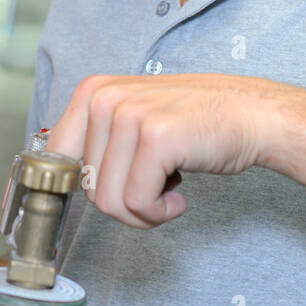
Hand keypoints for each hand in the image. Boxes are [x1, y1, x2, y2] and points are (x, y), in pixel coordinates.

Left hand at [44, 73, 284, 229]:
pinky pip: (138, 203)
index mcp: (92, 92)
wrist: (251, 115)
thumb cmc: (195, 123)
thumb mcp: (133, 118)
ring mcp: (128, 116)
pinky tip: (179, 196)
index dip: (73, 189)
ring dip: (143, 211)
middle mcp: (104, 98)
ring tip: (169, 189)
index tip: (92, 200)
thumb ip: (97, 142)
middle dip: (122, 203)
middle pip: (86, 188)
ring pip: (109, 201)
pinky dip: (160, 213)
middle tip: (155, 187)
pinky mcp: (155, 138)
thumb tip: (57, 180)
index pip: (54, 159)